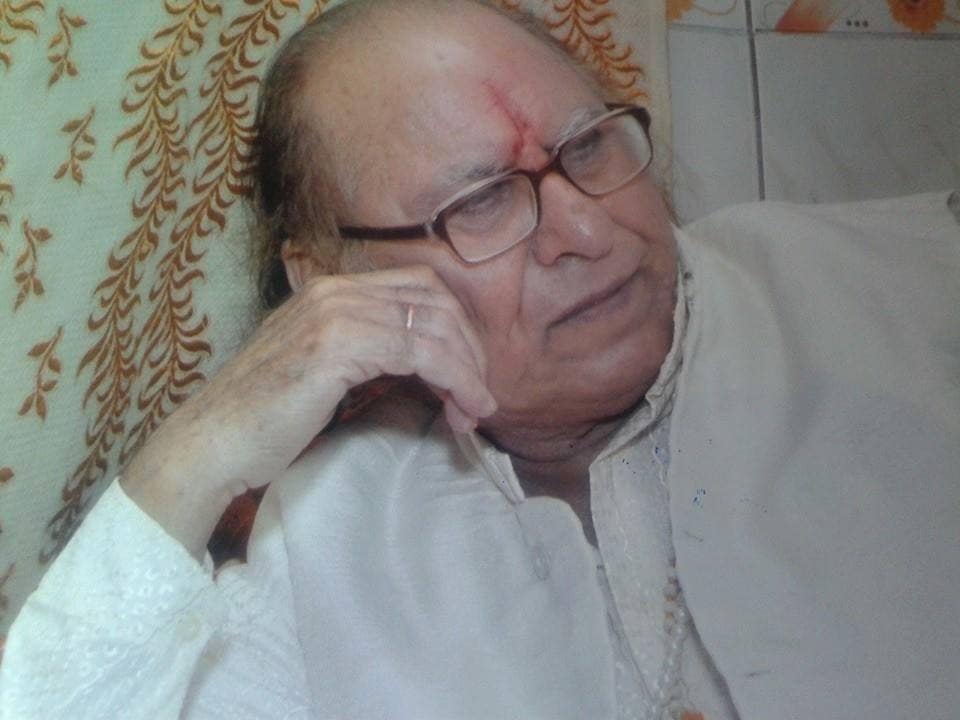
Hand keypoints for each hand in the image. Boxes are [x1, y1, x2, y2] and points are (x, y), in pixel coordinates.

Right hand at [121, 266, 495, 556]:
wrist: (212, 443)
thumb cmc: (264, 420)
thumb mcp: (323, 372)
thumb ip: (368, 353)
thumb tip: (429, 365)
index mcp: (330, 291)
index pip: (418, 288)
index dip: (455, 328)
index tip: (468, 376)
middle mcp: (334, 290)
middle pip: (435, 298)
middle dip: (470, 347)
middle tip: (478, 397)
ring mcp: (334, 312)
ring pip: (434, 324)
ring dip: (468, 369)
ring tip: (474, 410)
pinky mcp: (337, 344)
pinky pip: (421, 351)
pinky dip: (455, 379)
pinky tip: (462, 408)